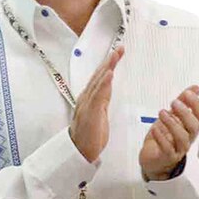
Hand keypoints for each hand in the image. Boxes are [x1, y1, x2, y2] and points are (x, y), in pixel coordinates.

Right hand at [69, 45, 124, 162]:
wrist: (80, 151)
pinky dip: (103, 83)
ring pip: (99, 81)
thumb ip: (102, 101)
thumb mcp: (99, 115)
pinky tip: (109, 74)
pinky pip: (98, 95)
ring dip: (107, 67)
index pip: (101, 78)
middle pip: (99, 75)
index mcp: (90, 98)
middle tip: (119, 48)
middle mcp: (87, 98)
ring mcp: (88, 104)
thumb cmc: (89, 135)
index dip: (109, 65)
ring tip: (115, 55)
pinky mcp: (91, 112)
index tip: (117, 53)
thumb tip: (106, 88)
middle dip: (109, 61)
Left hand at [140, 85, 198, 180]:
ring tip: (162, 112)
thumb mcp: (172, 117)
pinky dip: (161, 138)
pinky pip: (167, 149)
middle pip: (194, 127)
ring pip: (182, 138)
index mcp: (190, 127)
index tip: (188, 93)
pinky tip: (155, 129)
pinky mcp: (167, 157)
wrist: (154, 159)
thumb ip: (183, 103)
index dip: (196, 104)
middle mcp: (187, 138)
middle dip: (185, 113)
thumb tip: (195, 88)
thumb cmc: (164, 137)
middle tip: (174, 102)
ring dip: (172, 124)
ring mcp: (178, 149)